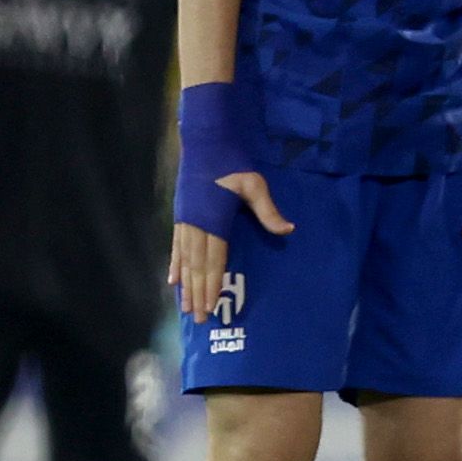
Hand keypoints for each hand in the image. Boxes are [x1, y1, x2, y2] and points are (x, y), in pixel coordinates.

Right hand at [170, 172, 293, 322]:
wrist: (205, 143)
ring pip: (184, 261)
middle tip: (199, 318)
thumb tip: (289, 229)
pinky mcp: (181, 216)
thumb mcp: (254, 184)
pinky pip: (176, 247)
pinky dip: (175, 265)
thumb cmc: (233, 163)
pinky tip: (172, 280)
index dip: (212, 284)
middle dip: (199, 293)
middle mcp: (195, 225)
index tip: (212, 305)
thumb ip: (268, 211)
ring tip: (186, 307)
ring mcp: (185, 222)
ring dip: (186, 285)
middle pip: (197, 267)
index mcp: (214, 220)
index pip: (214, 260)